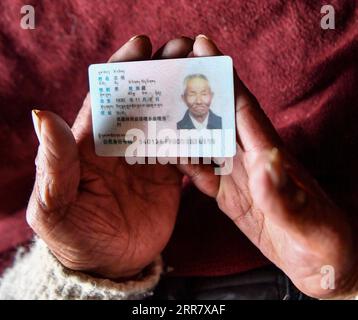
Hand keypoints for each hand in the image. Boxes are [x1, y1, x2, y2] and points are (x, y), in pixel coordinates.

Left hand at [27, 35, 193, 278]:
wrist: (108, 264)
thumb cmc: (74, 235)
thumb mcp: (54, 205)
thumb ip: (54, 164)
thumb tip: (43, 116)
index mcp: (92, 142)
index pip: (107, 96)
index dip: (123, 68)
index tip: (141, 44)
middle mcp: (122, 143)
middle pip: (143, 99)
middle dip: (162, 71)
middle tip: (184, 48)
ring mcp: (148, 158)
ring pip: (168, 119)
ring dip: (185, 97)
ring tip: (206, 77)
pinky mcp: (168, 175)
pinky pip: (186, 151)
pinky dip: (198, 142)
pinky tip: (212, 131)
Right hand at [178, 35, 357, 298]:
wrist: (321, 265)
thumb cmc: (323, 239)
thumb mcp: (307, 222)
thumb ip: (283, 197)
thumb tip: (264, 165)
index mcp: (270, 157)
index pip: (243, 110)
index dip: (226, 79)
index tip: (205, 49)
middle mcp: (249, 161)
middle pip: (218, 118)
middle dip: (195, 90)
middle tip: (168, 67)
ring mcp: (237, 179)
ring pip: (205, 144)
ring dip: (183, 125)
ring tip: (156, 106)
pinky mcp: (229, 198)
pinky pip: (201, 175)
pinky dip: (184, 162)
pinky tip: (167, 152)